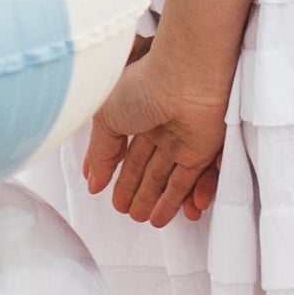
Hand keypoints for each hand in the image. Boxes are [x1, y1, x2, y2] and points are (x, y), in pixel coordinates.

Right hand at [81, 27, 234, 229]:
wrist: (183, 76)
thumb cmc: (142, 85)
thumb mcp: (105, 118)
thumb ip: (99, 153)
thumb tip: (91, 180)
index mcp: (132, 112)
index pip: (121, 146)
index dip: (112, 168)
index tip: (102, 187)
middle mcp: (157, 125)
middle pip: (145, 165)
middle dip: (135, 189)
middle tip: (127, 212)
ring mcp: (180, 138)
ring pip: (166, 176)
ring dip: (155, 199)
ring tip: (144, 219)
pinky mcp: (201, 149)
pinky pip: (189, 179)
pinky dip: (177, 199)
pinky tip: (166, 215)